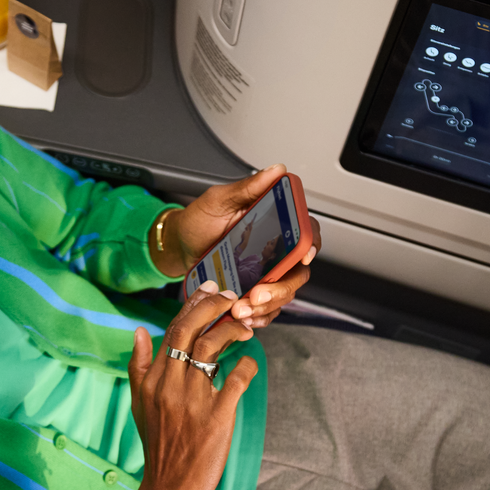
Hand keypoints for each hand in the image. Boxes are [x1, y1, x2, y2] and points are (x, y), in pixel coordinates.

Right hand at [109, 283, 260, 489]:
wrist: (168, 489)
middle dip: (213, 307)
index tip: (210, 291)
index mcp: (152, 379)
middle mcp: (170, 385)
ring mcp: (193, 401)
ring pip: (213, 347)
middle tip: (232, 299)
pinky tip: (250, 362)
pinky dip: (247, 365)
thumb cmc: (158, 445)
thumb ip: (139, 367)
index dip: (193, 305)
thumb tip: (140, 331)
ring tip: (246, 329)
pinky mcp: (217, 418)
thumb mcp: (139, 405)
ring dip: (233, 331)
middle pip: (190, 329)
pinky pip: (237, 380)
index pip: (172, 329)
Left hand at [150, 164, 321, 329]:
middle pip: (298, 272)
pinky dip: (260, 317)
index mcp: (274, 225)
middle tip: (258, 294)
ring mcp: (266, 273)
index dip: (311, 245)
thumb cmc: (198, 221)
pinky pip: (267, 310)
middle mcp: (275, 250)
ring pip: (284, 294)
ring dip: (268, 306)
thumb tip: (275, 171)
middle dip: (282, 288)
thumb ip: (247, 188)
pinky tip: (245, 318)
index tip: (303, 256)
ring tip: (241, 309)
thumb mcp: (218, 200)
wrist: (178, 247)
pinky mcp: (254, 292)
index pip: (307, 232)